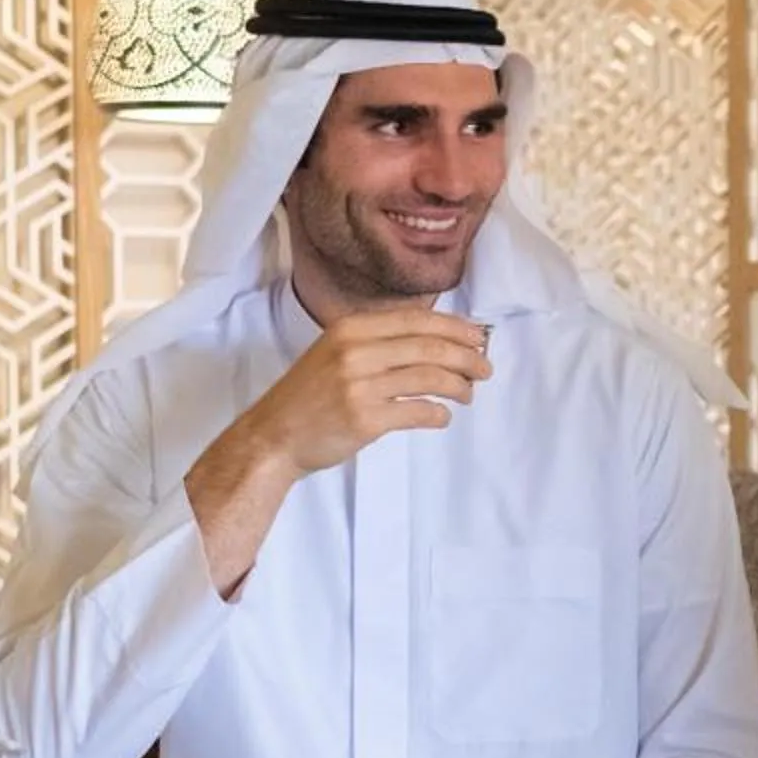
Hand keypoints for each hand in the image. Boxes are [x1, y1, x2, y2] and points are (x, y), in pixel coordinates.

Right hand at [234, 308, 494, 477]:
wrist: (271, 437)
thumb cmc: (307, 396)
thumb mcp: (334, 352)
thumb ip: (376, 342)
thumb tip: (435, 339)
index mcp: (350, 328)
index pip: (417, 319)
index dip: (455, 328)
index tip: (478, 338)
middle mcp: (356, 351)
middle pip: (430, 346)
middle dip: (467, 357)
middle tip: (485, 369)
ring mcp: (360, 385)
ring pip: (430, 377)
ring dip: (459, 386)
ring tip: (468, 394)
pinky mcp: (365, 419)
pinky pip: (418, 411)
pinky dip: (439, 414)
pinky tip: (443, 416)